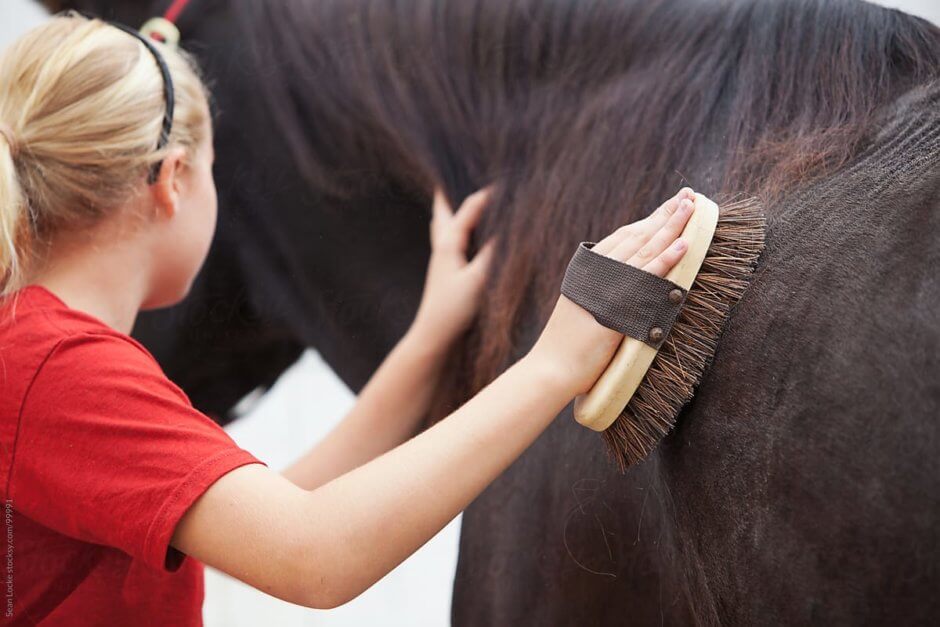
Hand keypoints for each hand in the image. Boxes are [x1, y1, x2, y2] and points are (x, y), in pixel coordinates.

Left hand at [410, 187, 494, 349]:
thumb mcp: (478, 279)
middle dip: (451, 192)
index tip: (508, 182)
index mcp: (448, 242)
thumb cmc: (453, 309)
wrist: (434, 338)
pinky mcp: (449, 273)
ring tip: (467, 199)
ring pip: (446, 225)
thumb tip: (514, 228)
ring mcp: (444, 260)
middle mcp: (442, 247)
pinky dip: (462, 230)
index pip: (470, 207)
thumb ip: (496, 252)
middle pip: (444, 210)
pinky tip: (473, 237)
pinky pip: (454, 241)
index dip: (489, 194)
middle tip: (458, 174)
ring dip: (455, 210)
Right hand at [527, 188, 695, 396]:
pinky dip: (666, 258)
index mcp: (588, 269)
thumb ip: (601, 291)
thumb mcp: (582, 308)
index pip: (624, 236)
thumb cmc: (567, 347)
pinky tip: (684, 242)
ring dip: (670, 225)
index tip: (669, 206)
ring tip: (690, 206)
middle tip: (687, 195)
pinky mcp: (615, 304)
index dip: (649, 220)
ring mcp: (605, 286)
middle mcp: (596, 271)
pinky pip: (646, 277)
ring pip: (644, 248)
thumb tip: (625, 285)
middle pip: (636, 235)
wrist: (551, 368)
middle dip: (664, 214)